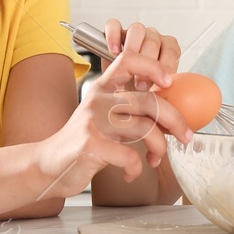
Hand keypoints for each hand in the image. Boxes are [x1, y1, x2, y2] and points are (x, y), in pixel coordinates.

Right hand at [34, 53, 189, 197]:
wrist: (47, 166)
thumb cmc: (82, 142)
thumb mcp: (102, 116)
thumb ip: (128, 109)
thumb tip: (171, 112)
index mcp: (102, 88)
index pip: (129, 59)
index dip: (153, 66)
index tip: (169, 82)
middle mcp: (98, 100)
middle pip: (149, 100)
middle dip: (175, 120)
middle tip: (185, 136)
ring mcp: (94, 122)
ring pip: (146, 128)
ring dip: (159, 147)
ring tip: (155, 158)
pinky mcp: (92, 146)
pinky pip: (130, 155)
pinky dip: (137, 168)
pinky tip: (131, 173)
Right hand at [104, 19, 181, 89]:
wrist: (116, 96)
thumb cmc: (138, 95)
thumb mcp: (156, 95)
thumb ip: (165, 90)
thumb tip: (172, 94)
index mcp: (167, 50)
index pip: (172, 49)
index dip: (167, 65)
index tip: (163, 83)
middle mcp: (152, 39)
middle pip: (153, 39)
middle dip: (148, 64)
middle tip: (142, 86)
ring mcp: (133, 34)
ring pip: (137, 30)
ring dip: (133, 50)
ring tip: (127, 70)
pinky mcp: (114, 33)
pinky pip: (113, 25)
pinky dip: (113, 36)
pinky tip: (114, 52)